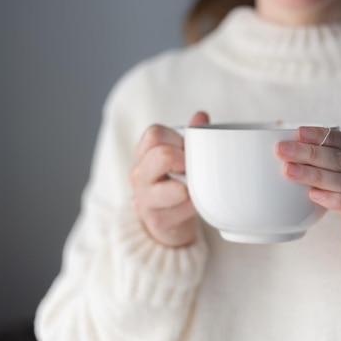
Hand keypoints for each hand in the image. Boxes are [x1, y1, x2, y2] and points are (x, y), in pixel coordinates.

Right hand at [129, 111, 209, 246]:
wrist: (168, 224)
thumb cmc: (176, 183)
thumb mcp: (181, 157)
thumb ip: (191, 135)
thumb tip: (201, 116)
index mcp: (143, 154)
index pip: (155, 134)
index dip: (178, 140)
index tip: (186, 151)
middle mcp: (138, 175)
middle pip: (163, 155)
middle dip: (186, 160)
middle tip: (192, 169)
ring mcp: (144, 199)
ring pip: (176, 188)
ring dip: (193, 187)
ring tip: (195, 188)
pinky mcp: (157, 221)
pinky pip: (186, 208)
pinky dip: (197, 205)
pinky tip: (196, 204)